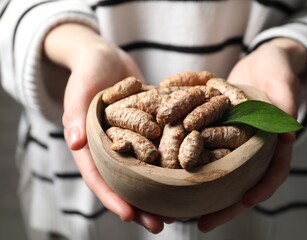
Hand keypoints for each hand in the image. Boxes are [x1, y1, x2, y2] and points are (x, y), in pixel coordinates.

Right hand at [44, 23, 172, 232]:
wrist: (107, 56)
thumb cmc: (88, 70)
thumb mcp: (79, 89)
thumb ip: (75, 114)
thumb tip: (74, 142)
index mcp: (91, 145)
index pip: (99, 177)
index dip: (112, 198)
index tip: (129, 216)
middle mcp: (112, 148)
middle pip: (125, 182)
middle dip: (141, 205)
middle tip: (160, 225)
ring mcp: (131, 141)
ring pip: (144, 172)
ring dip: (159, 192)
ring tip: (178, 211)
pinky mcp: (147, 130)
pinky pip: (159, 150)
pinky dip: (170, 164)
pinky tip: (187, 176)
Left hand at [197, 38, 306, 231]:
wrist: (259, 61)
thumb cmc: (276, 68)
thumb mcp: (282, 79)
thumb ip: (286, 100)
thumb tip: (288, 132)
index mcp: (273, 142)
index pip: (273, 171)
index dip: (262, 189)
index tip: (246, 202)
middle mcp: (252, 148)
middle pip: (242, 182)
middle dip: (225, 205)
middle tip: (203, 224)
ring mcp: (234, 143)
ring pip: (220, 172)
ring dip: (203, 192)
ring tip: (181, 212)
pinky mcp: (217, 133)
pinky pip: (204, 152)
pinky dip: (191, 164)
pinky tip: (172, 176)